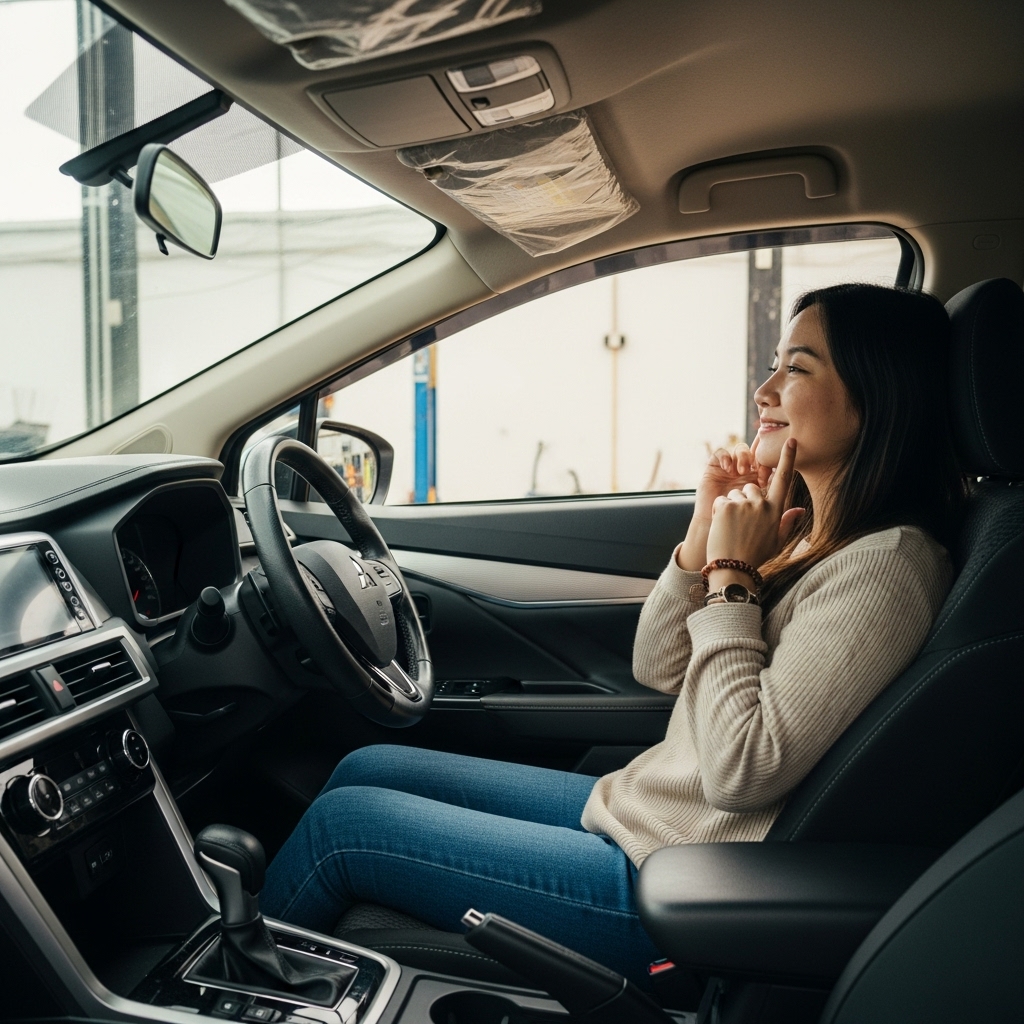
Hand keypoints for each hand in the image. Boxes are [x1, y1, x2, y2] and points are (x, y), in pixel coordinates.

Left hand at [705, 437, 804, 571]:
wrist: (733, 568)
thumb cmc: (755, 556)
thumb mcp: (776, 542)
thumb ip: (787, 522)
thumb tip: (801, 510)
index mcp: (776, 511)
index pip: (784, 479)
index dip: (788, 459)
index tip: (790, 441)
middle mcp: (762, 504)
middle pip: (751, 488)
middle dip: (745, 500)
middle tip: (742, 525)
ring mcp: (744, 504)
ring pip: (734, 495)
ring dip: (731, 507)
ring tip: (732, 529)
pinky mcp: (727, 506)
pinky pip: (721, 501)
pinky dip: (719, 512)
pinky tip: (723, 527)